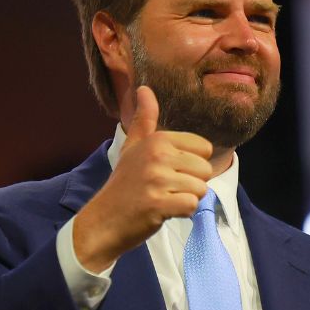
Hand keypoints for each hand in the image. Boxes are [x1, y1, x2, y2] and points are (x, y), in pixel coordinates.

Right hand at [73, 86, 213, 271]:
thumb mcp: (133, 147)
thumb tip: (144, 88)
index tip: (167, 172)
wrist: (103, 220)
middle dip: (191, 184)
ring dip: (185, 199)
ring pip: (201, 190)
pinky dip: (182, 213)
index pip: (204, 149)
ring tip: (162, 199)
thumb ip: (144, 119)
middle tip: (165, 188)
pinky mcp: (157, 204)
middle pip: (206, 170)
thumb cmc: (124, 184)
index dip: (191, 165)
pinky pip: (192, 206)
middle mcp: (157, 155)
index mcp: (157, 140)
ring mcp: (156, 180)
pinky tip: (163, 211)